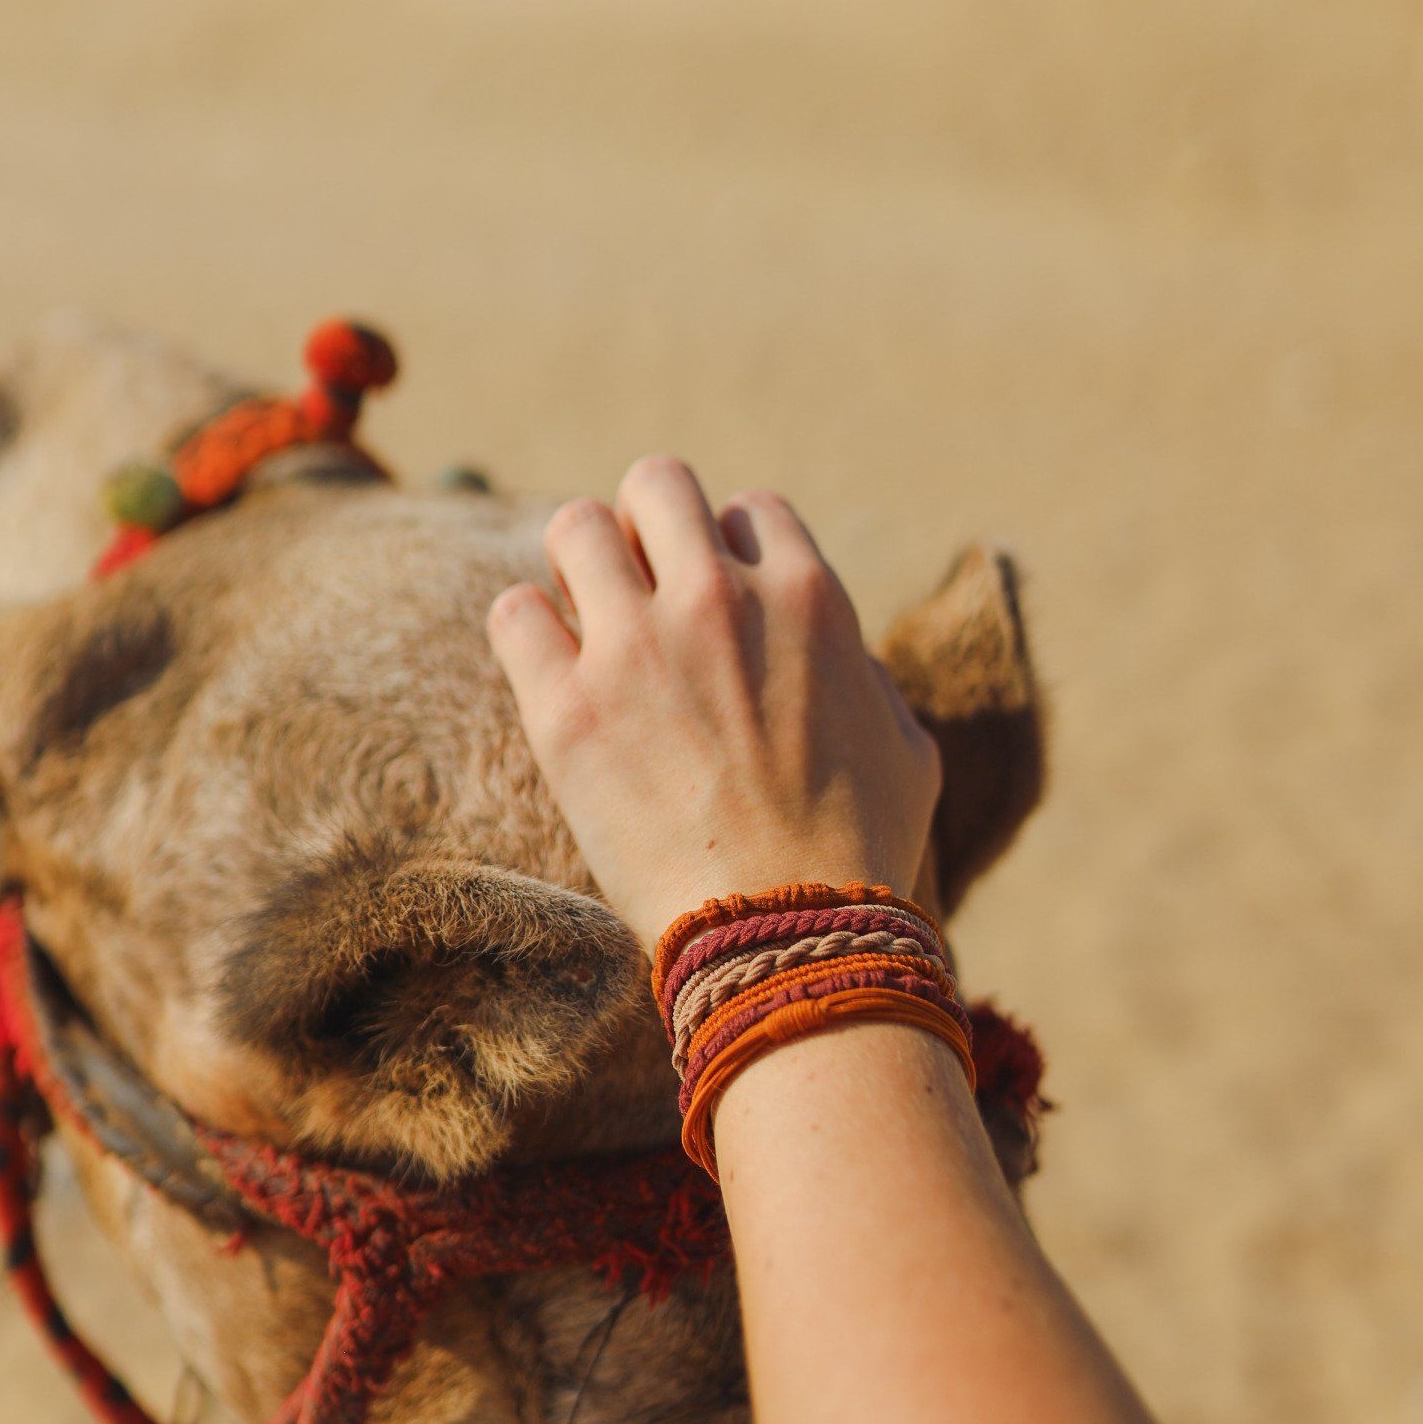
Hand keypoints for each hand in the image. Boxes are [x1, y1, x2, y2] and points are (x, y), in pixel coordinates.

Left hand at [487, 458, 941, 948]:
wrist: (788, 938)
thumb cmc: (861, 856)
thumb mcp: (908, 748)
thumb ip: (870, 678)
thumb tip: (844, 657)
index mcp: (807, 598)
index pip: (747, 510)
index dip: (730, 554)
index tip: (722, 608)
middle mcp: (719, 600)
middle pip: (655, 485)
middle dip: (644, 530)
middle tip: (640, 598)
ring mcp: (636, 647)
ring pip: (574, 527)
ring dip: (577, 566)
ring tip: (586, 626)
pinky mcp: (566, 709)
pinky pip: (514, 614)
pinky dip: (527, 632)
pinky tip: (550, 676)